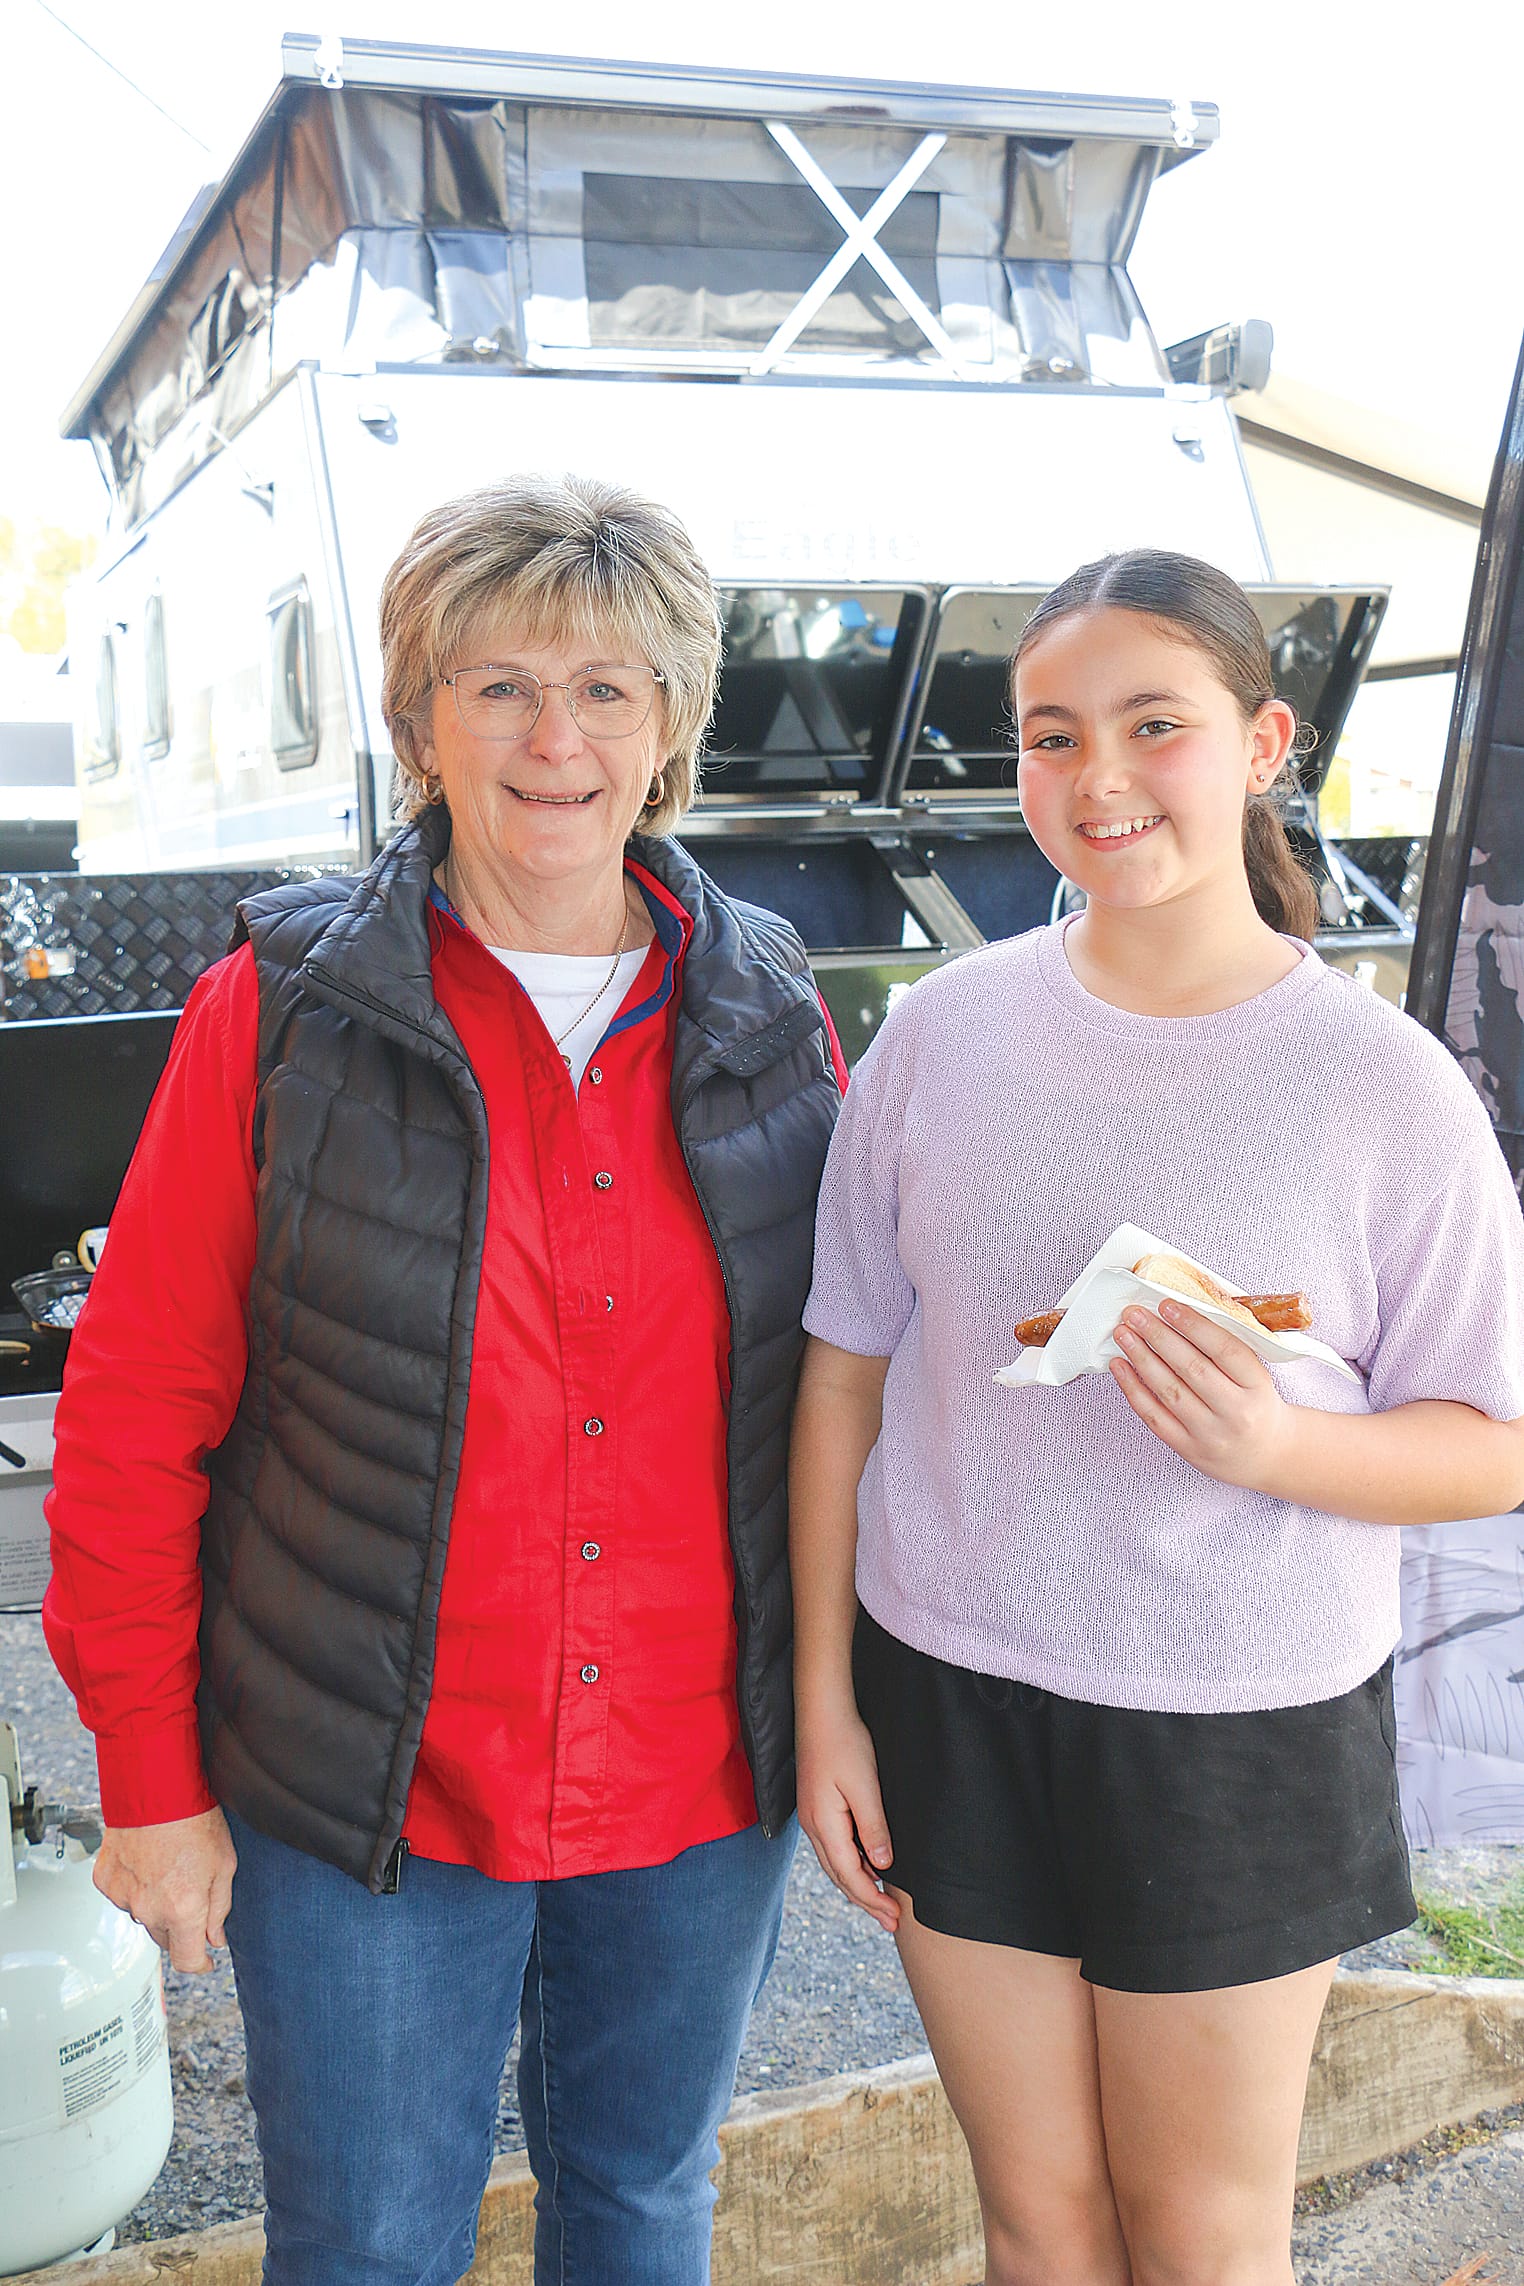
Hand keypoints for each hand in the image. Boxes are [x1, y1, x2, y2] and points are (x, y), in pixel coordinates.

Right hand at [92, 1807, 236, 1973]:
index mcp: (182, 1910)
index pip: (187, 1961)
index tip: (206, 1958)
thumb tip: (215, 1937)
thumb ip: (220, 1908)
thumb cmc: (195, 1818)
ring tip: (168, 1867)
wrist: (156, 1786)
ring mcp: (122, 1896)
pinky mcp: (105, 1880)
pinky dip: (134, 1885)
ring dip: (155, 1904)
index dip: (200, 1963)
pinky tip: (147, 1860)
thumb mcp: (224, 1864)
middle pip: (165, 1938)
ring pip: (142, 1915)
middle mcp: (148, 1910)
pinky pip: (122, 1894)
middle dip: (180, 1927)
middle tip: (190, 1894)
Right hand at [797, 1703, 900, 1933]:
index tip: (894, 1917)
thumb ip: (874, 1827)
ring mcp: (812, 1818)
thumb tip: (883, 1866)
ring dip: (858, 1886)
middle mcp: (813, 1827)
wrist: (822, 1711)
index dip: (872, 1900)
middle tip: (891, 1922)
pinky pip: (834, 1848)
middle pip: (840, 1877)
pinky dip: (851, 1866)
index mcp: (823, 1824)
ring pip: (836, 1865)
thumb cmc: (845, 1744)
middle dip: (865, 1902)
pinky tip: (867, 1868)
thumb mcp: (865, 1786)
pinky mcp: (817, 1808)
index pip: (850, 1875)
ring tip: (880, 1904)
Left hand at [1110, 1299, 1293, 1492]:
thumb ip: (1228, 1347)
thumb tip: (1184, 1309)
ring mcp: (1210, 1434)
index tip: (1167, 1305)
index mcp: (1257, 1387)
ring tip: (1124, 1334)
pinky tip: (1120, 1366)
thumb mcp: (1256, 1375)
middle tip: (1135, 1314)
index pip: (1225, 1350)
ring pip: (1169, 1391)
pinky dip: (1133, 1388)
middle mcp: (1235, 1412)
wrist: (1266, 1455)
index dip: (1194, 1325)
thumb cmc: (1256, 1404)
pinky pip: (1154, 1416)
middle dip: (1159, 1337)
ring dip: (1141, 1358)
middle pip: (1192, 1369)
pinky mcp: (1187, 1448)